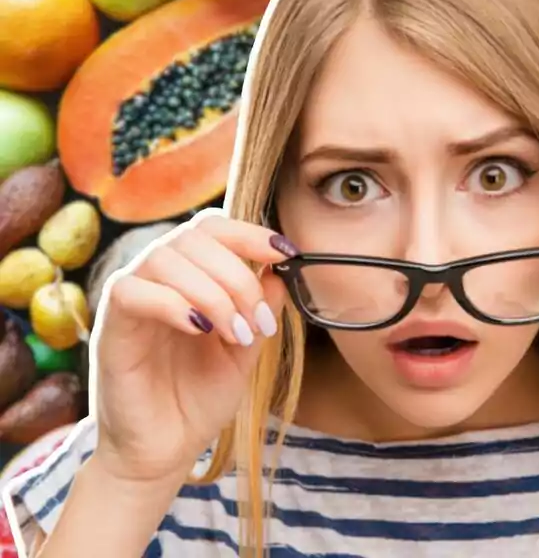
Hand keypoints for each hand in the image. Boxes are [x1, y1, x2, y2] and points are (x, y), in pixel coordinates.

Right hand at [91, 210, 293, 483]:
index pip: (214, 228)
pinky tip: (200, 330)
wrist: (165, 450)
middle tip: (258, 322)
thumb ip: (261, 307)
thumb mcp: (246, 348)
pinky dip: (175, 304)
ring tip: (235, 334)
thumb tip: (280, 269)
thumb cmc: (200, 397)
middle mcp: (158, 278)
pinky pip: (133, 290)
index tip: (286, 253)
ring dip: (213, 293)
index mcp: (191, 276)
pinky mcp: (111, 326)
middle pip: (195, 237)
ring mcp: (132, 298)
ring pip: (167, 258)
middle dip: (239, 275)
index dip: (250, 233)